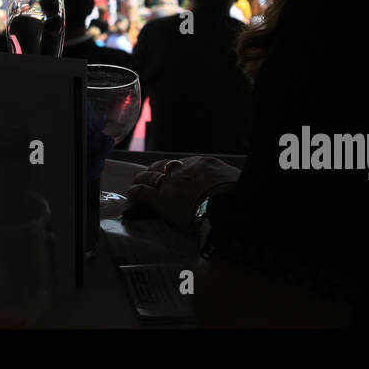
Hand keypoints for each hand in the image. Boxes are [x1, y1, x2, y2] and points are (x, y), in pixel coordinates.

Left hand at [127, 157, 242, 231]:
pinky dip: (136, 191)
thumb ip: (227, 180)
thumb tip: (233, 184)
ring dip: (143, 178)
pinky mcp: (161, 199)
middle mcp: (184, 170)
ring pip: (151, 176)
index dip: (177, 169)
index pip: (185, 163)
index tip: (175, 172)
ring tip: (137, 181)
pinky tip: (132, 193)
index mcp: (203, 164)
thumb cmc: (235, 195)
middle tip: (150, 173)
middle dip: (156, 170)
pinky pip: (144, 192)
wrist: (224, 206)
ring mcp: (171, 183)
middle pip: (165, 166)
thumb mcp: (236, 179)